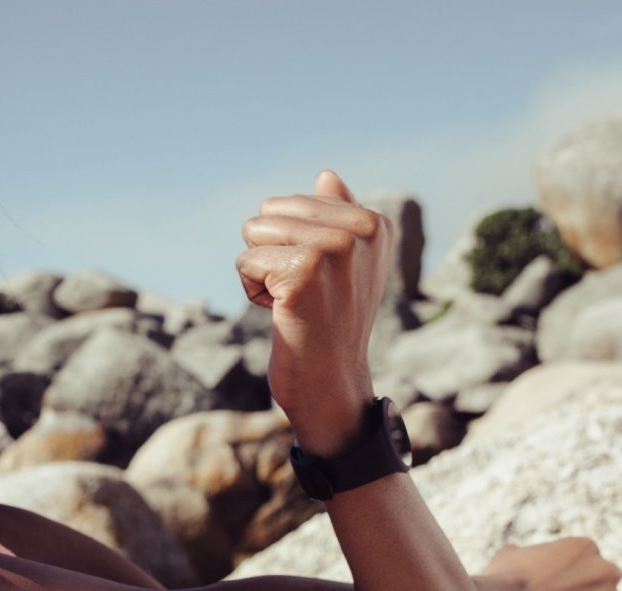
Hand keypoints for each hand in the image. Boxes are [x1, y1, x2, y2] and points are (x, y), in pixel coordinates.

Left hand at [237, 170, 395, 457]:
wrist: (331, 383)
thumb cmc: (329, 325)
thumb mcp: (344, 267)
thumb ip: (338, 219)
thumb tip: (326, 175)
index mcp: (376, 222)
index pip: (291, 204)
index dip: (289, 245)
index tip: (319, 282)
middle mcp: (362, 229)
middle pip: (269, 213)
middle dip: (270, 254)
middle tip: (301, 294)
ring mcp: (335, 247)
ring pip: (254, 233)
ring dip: (260, 272)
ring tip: (292, 303)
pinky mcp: (304, 270)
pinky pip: (246, 261)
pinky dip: (252, 292)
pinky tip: (282, 315)